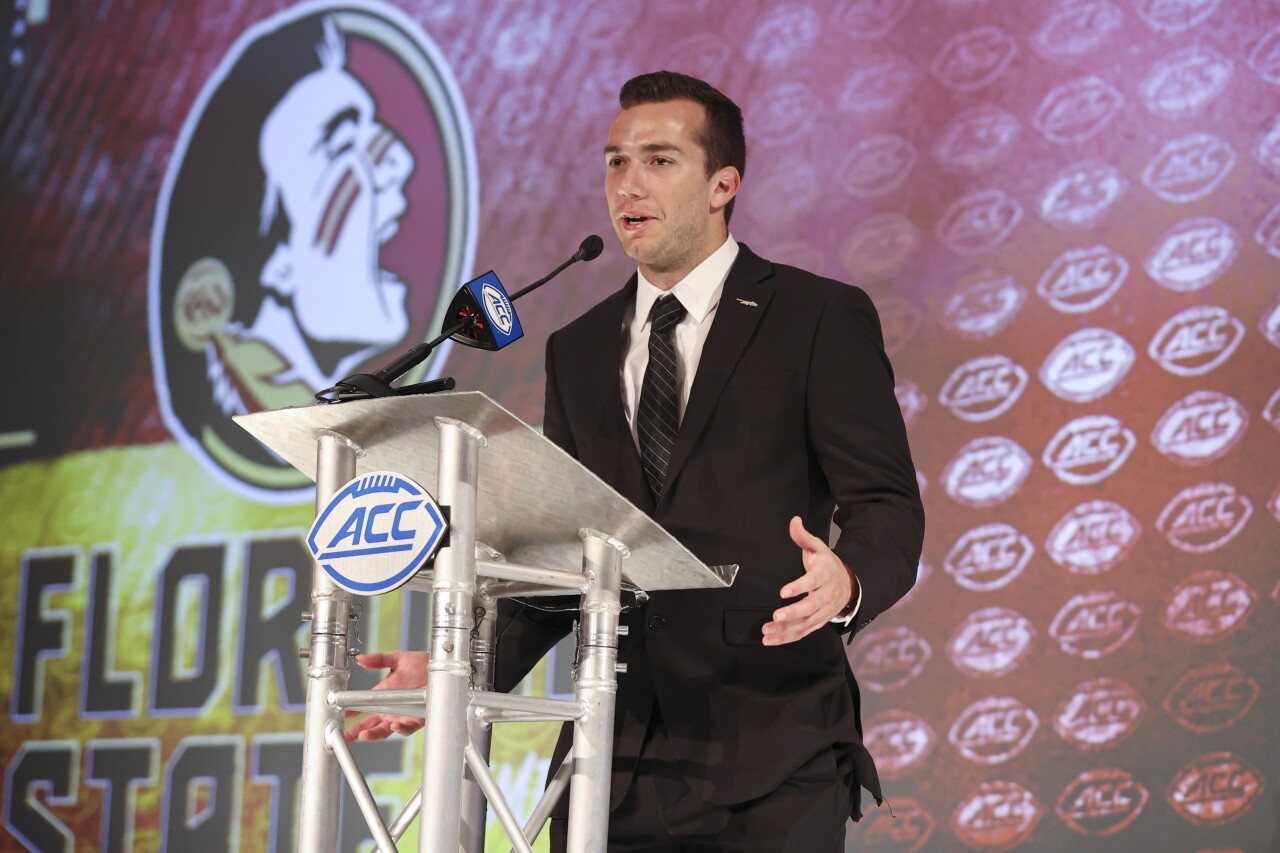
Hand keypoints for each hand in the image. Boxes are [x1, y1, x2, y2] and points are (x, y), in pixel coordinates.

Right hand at [343, 650, 428, 742]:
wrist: (439, 668)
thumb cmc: (419, 664)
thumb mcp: (396, 659)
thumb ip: (378, 660)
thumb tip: (360, 658)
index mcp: (384, 696)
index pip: (364, 707)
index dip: (353, 713)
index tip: (342, 715)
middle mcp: (391, 709)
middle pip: (371, 724)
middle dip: (357, 732)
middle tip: (346, 736)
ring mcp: (403, 716)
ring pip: (385, 730)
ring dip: (374, 734)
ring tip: (363, 735)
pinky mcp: (417, 720)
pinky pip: (407, 728)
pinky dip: (400, 729)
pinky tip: (394, 726)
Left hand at [762, 517, 857, 645]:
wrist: (849, 584)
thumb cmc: (827, 564)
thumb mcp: (818, 547)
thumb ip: (803, 536)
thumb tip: (794, 520)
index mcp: (824, 576)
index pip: (812, 582)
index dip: (799, 587)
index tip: (783, 591)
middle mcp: (825, 596)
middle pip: (810, 607)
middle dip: (793, 613)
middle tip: (776, 616)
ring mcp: (822, 612)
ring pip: (805, 624)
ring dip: (785, 630)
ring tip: (767, 631)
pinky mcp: (817, 622)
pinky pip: (802, 632)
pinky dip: (786, 638)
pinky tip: (770, 640)